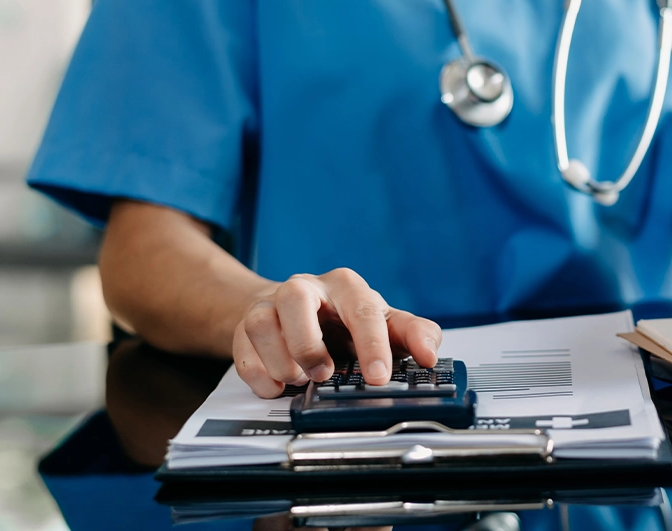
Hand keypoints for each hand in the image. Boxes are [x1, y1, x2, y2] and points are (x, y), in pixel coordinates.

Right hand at [233, 268, 441, 397]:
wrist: (295, 312)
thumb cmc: (344, 320)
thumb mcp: (385, 323)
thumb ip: (414, 334)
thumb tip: (430, 354)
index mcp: (346, 287)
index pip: (361, 309)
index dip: (372, 344)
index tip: (378, 376)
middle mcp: (304, 289)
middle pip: (295, 298)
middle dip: (309, 345)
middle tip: (324, 374)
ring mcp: (269, 306)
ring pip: (261, 323)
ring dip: (282, 361)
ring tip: (300, 379)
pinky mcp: (244, 327)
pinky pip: (241, 348)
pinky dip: (259, 374)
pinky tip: (277, 385)